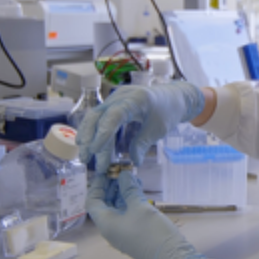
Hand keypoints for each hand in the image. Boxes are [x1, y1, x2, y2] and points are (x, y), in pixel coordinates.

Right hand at [76, 82, 205, 171]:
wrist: (174, 96)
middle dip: (89, 138)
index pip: (114, 115)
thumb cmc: (168, 111)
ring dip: (88, 136)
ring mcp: (115, 98)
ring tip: (84, 157)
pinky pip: (99, 116)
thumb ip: (143, 144)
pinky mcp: (114, 103)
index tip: (95, 150)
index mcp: (135, 99)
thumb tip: (133, 162)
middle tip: (86, 159)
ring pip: (95, 116)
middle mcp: (121, 96)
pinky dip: (93, 131)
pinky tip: (88, 145)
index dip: (102, 133)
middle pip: (98, 115)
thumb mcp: (158, 129)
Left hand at [87, 169, 206, 258]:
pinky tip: (139, 191)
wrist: (170, 258)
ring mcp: (122, 232)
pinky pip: (126, 214)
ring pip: (116, 208)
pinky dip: (130, 201)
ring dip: (122, 193)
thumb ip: (129, 189)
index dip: (97, 185)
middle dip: (111, 187)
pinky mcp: (133, 233)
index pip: (92, 201)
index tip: (106, 172)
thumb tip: (123, 175)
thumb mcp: (140, 207)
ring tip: (133, 179)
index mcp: (106, 223)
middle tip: (121, 172)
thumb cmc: (151, 232)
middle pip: (104, 204)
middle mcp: (110, 228)